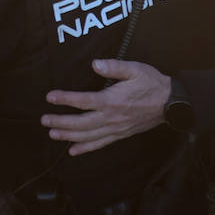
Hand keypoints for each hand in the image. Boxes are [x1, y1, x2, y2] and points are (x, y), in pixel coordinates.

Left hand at [41, 59, 169, 155]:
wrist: (170, 103)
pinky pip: (100, 144)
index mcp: (112, 100)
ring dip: (68, 136)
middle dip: (60, 122)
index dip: (65, 99)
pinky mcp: (120, 134)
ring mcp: (115, 128)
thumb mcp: (134, 69)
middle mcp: (111, 117)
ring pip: (87, 136)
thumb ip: (114, 67)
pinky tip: (73, 151)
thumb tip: (95, 64)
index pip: (83, 101)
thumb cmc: (151, 83)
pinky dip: (85, 148)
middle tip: (44, 120)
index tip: (50, 97)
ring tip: (52, 134)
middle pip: (80, 123)